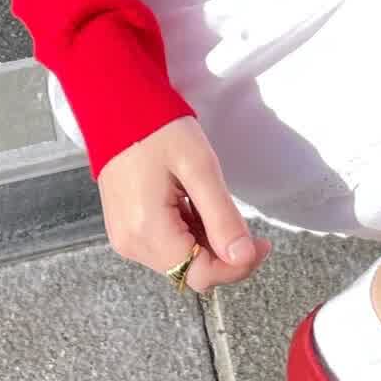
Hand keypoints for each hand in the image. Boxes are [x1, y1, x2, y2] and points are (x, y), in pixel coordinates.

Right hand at [98, 120, 271, 292]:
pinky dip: (189, 234)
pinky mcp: (127, 230)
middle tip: (247, 225)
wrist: (117, 106)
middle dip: (225, 255)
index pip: (201, 274)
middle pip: (191, 271)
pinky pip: (166, 247)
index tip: (262, 244)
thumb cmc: (158, 129)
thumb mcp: (199, 168)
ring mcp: (126, 238)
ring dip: (208, 243)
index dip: (238, 266)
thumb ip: (222, 217)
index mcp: (147, 231)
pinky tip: (194, 206)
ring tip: (213, 203)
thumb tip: (243, 257)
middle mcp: (132, 244)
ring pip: (181, 261)